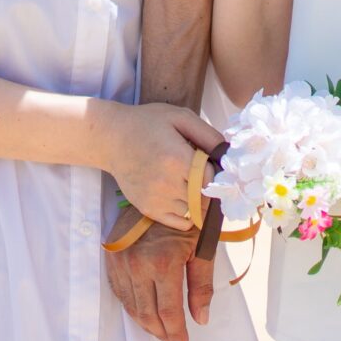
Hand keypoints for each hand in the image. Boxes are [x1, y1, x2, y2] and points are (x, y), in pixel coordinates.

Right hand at [97, 103, 222, 231]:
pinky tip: (182, 196)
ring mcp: (157, 200)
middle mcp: (168, 183)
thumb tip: (228, 153)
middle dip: (210, 187)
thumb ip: (208, 134)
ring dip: (198, 200)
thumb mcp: (180, 117)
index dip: (216, 172)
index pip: (212, 179)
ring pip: (195, 211)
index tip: (211, 163)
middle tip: (203, 174)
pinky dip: (188, 214)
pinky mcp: (149, 210)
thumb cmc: (148, 124)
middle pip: (206, 198)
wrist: (112, 138)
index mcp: (178, 159)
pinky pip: (182, 222)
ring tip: (187, 181)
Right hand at [107, 223, 212, 340]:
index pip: (168, 312)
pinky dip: (132, 307)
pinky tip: (144, 311)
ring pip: (131, 307)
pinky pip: (120, 292)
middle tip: (173, 340)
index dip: (176, 332)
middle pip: (147, 314)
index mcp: (163, 264)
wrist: (161, 187)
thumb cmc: (188, 217)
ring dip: (146, 323)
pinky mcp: (111, 257)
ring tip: (161, 330)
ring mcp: (121, 262)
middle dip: (161, 333)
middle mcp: (137, 265)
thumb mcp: (202, 249)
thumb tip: (201, 319)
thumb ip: (201, 287)